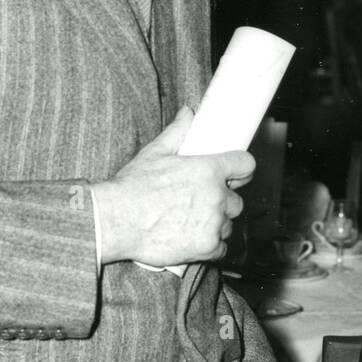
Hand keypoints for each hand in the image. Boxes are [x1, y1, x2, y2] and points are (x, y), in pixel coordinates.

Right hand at [93, 107, 253, 266]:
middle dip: (222, 202)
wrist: (115, 221)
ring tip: (192, 222)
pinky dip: (210, 246)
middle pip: (236, 200)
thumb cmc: (133, 187)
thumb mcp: (155, 152)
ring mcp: (213, 223)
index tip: (235, 175)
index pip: (246, 165)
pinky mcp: (207, 248)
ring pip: (228, 224)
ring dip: (216, 223)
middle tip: (201, 203)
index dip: (241, 170)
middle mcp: (216, 196)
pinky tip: (193, 239)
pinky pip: (221, 248)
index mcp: (209, 170)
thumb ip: (178, 131)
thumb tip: (188, 112)